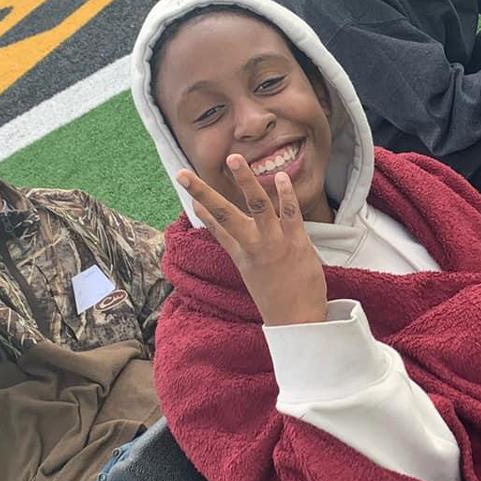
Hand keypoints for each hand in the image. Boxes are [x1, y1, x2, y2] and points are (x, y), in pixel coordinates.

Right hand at [178, 156, 328, 326]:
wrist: (297, 321)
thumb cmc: (278, 298)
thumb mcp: (253, 275)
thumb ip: (244, 252)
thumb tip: (236, 238)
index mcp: (240, 256)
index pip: (215, 227)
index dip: (200, 207)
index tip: (184, 186)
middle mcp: (252, 247)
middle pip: (224, 214)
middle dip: (202, 192)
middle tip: (182, 173)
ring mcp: (273, 243)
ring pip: (257, 206)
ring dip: (246, 181)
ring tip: (234, 158)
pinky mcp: (296, 243)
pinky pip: (290, 213)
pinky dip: (285, 194)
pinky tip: (280, 176)